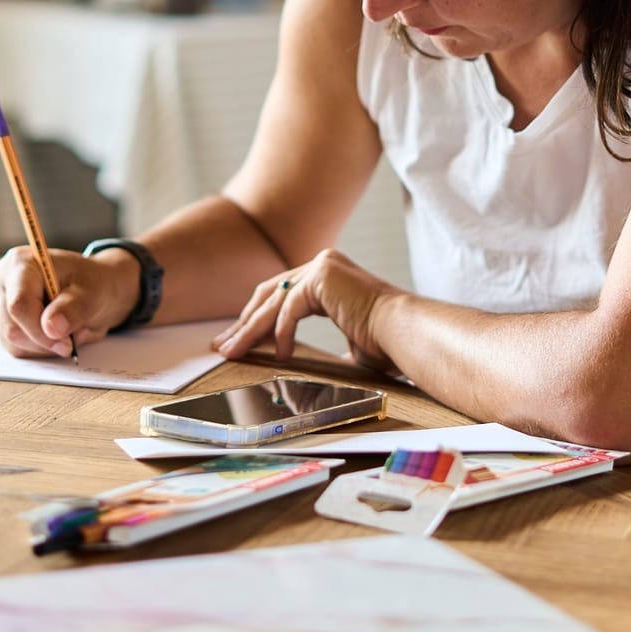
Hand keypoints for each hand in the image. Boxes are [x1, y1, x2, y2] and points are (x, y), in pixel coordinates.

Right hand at [0, 246, 136, 357]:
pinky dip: (39, 348)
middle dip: (46, 340)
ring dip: (45, 346)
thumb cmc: (90, 284)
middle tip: (76, 335)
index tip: (67, 344)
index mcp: (21, 263)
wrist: (89, 288)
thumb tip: (52, 328)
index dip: (40, 332)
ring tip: (68, 330)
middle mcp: (1, 280)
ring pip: (12, 342)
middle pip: (13, 328)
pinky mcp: (0, 321)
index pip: (19, 306)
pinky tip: (55, 333)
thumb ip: (73, 308)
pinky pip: (15, 347)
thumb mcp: (92, 292)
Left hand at [210, 248, 395, 369]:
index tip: (238, 340)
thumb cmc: (388, 344)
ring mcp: (323, 266)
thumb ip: (326, 346)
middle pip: (269, 293)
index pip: (281, 294)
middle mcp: (324, 264)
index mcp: (330, 277)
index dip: (257, 318)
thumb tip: (312, 366)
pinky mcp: (323, 276)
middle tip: (223, 346)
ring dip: (249, 330)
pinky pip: (289, 308)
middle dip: (243, 322)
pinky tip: (281, 355)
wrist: (407, 333)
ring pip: (273, 300)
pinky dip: (281, 333)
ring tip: (232, 353)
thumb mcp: (349, 342)